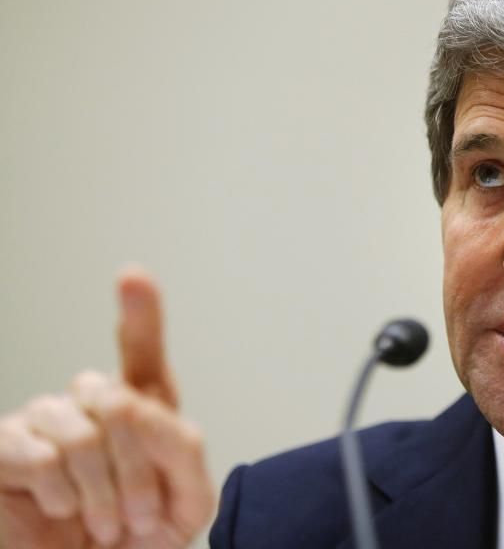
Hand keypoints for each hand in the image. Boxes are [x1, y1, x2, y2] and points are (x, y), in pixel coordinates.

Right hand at [0, 269, 214, 547]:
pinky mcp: (6, 449)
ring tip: (106, 522)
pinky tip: (62, 509)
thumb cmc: (139, 538)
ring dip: (105, 488)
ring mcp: (45, 423)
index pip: (141, 353)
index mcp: (140, 409)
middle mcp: (90, 404)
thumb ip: (181, 445)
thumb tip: (136, 406)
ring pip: (84, 429)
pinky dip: (63, 492)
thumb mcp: (187, 498)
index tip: (133, 277)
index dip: (140, 314)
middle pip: (122, 401)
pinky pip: (42, 452)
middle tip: (141, 514)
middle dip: (141, 468)